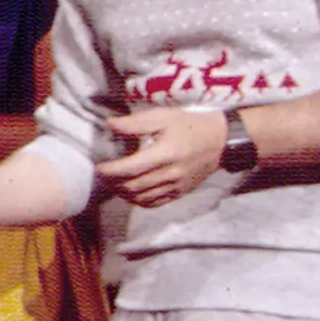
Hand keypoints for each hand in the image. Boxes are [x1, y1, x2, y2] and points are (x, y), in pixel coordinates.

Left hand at [91, 105, 231, 206]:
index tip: (98, 167)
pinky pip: (155, 203)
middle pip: (133, 186)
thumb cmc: (190, 125)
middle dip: (113, 183)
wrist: (221, 141)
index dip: (111, 171)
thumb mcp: (163, 117)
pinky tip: (130, 193)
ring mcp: (176, 186)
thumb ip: (135, 123)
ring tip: (112, 184)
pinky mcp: (180, 193)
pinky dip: (138, 201)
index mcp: (165, 154)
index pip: (131, 168)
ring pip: (142, 198)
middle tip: (102, 176)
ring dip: (123, 194)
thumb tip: (109, 124)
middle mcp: (171, 174)